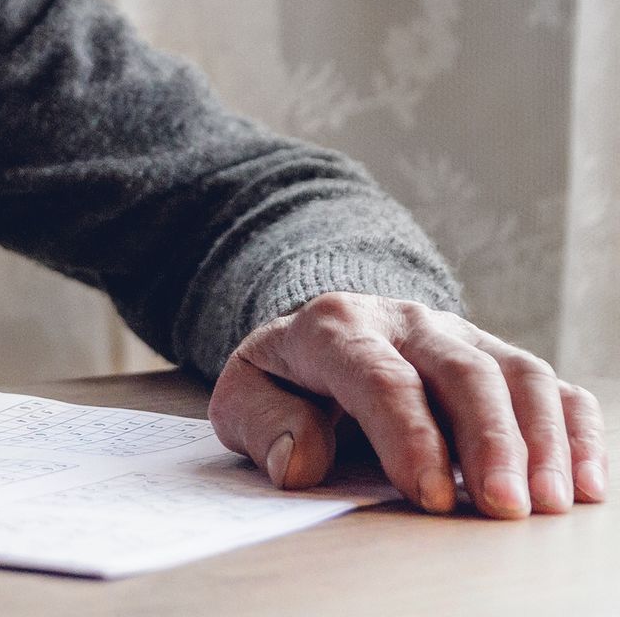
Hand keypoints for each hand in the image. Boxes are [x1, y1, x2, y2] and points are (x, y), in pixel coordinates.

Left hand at [210, 292, 605, 517]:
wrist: (318, 336)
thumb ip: (261, 423)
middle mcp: (406, 323)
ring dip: (542, 440)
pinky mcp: (497, 358)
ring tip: (550, 505)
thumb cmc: (285, 380)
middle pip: (462, 371)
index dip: (410, 437)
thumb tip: (298, 462)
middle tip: (505, 508)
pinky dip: (577, 430)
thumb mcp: (245, 394)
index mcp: (335, 328)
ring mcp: (459, 336)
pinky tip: (586, 485)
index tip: (432, 497)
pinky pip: (551, 385)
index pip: (381, 378)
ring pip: (516, 372)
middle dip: (490, 441)